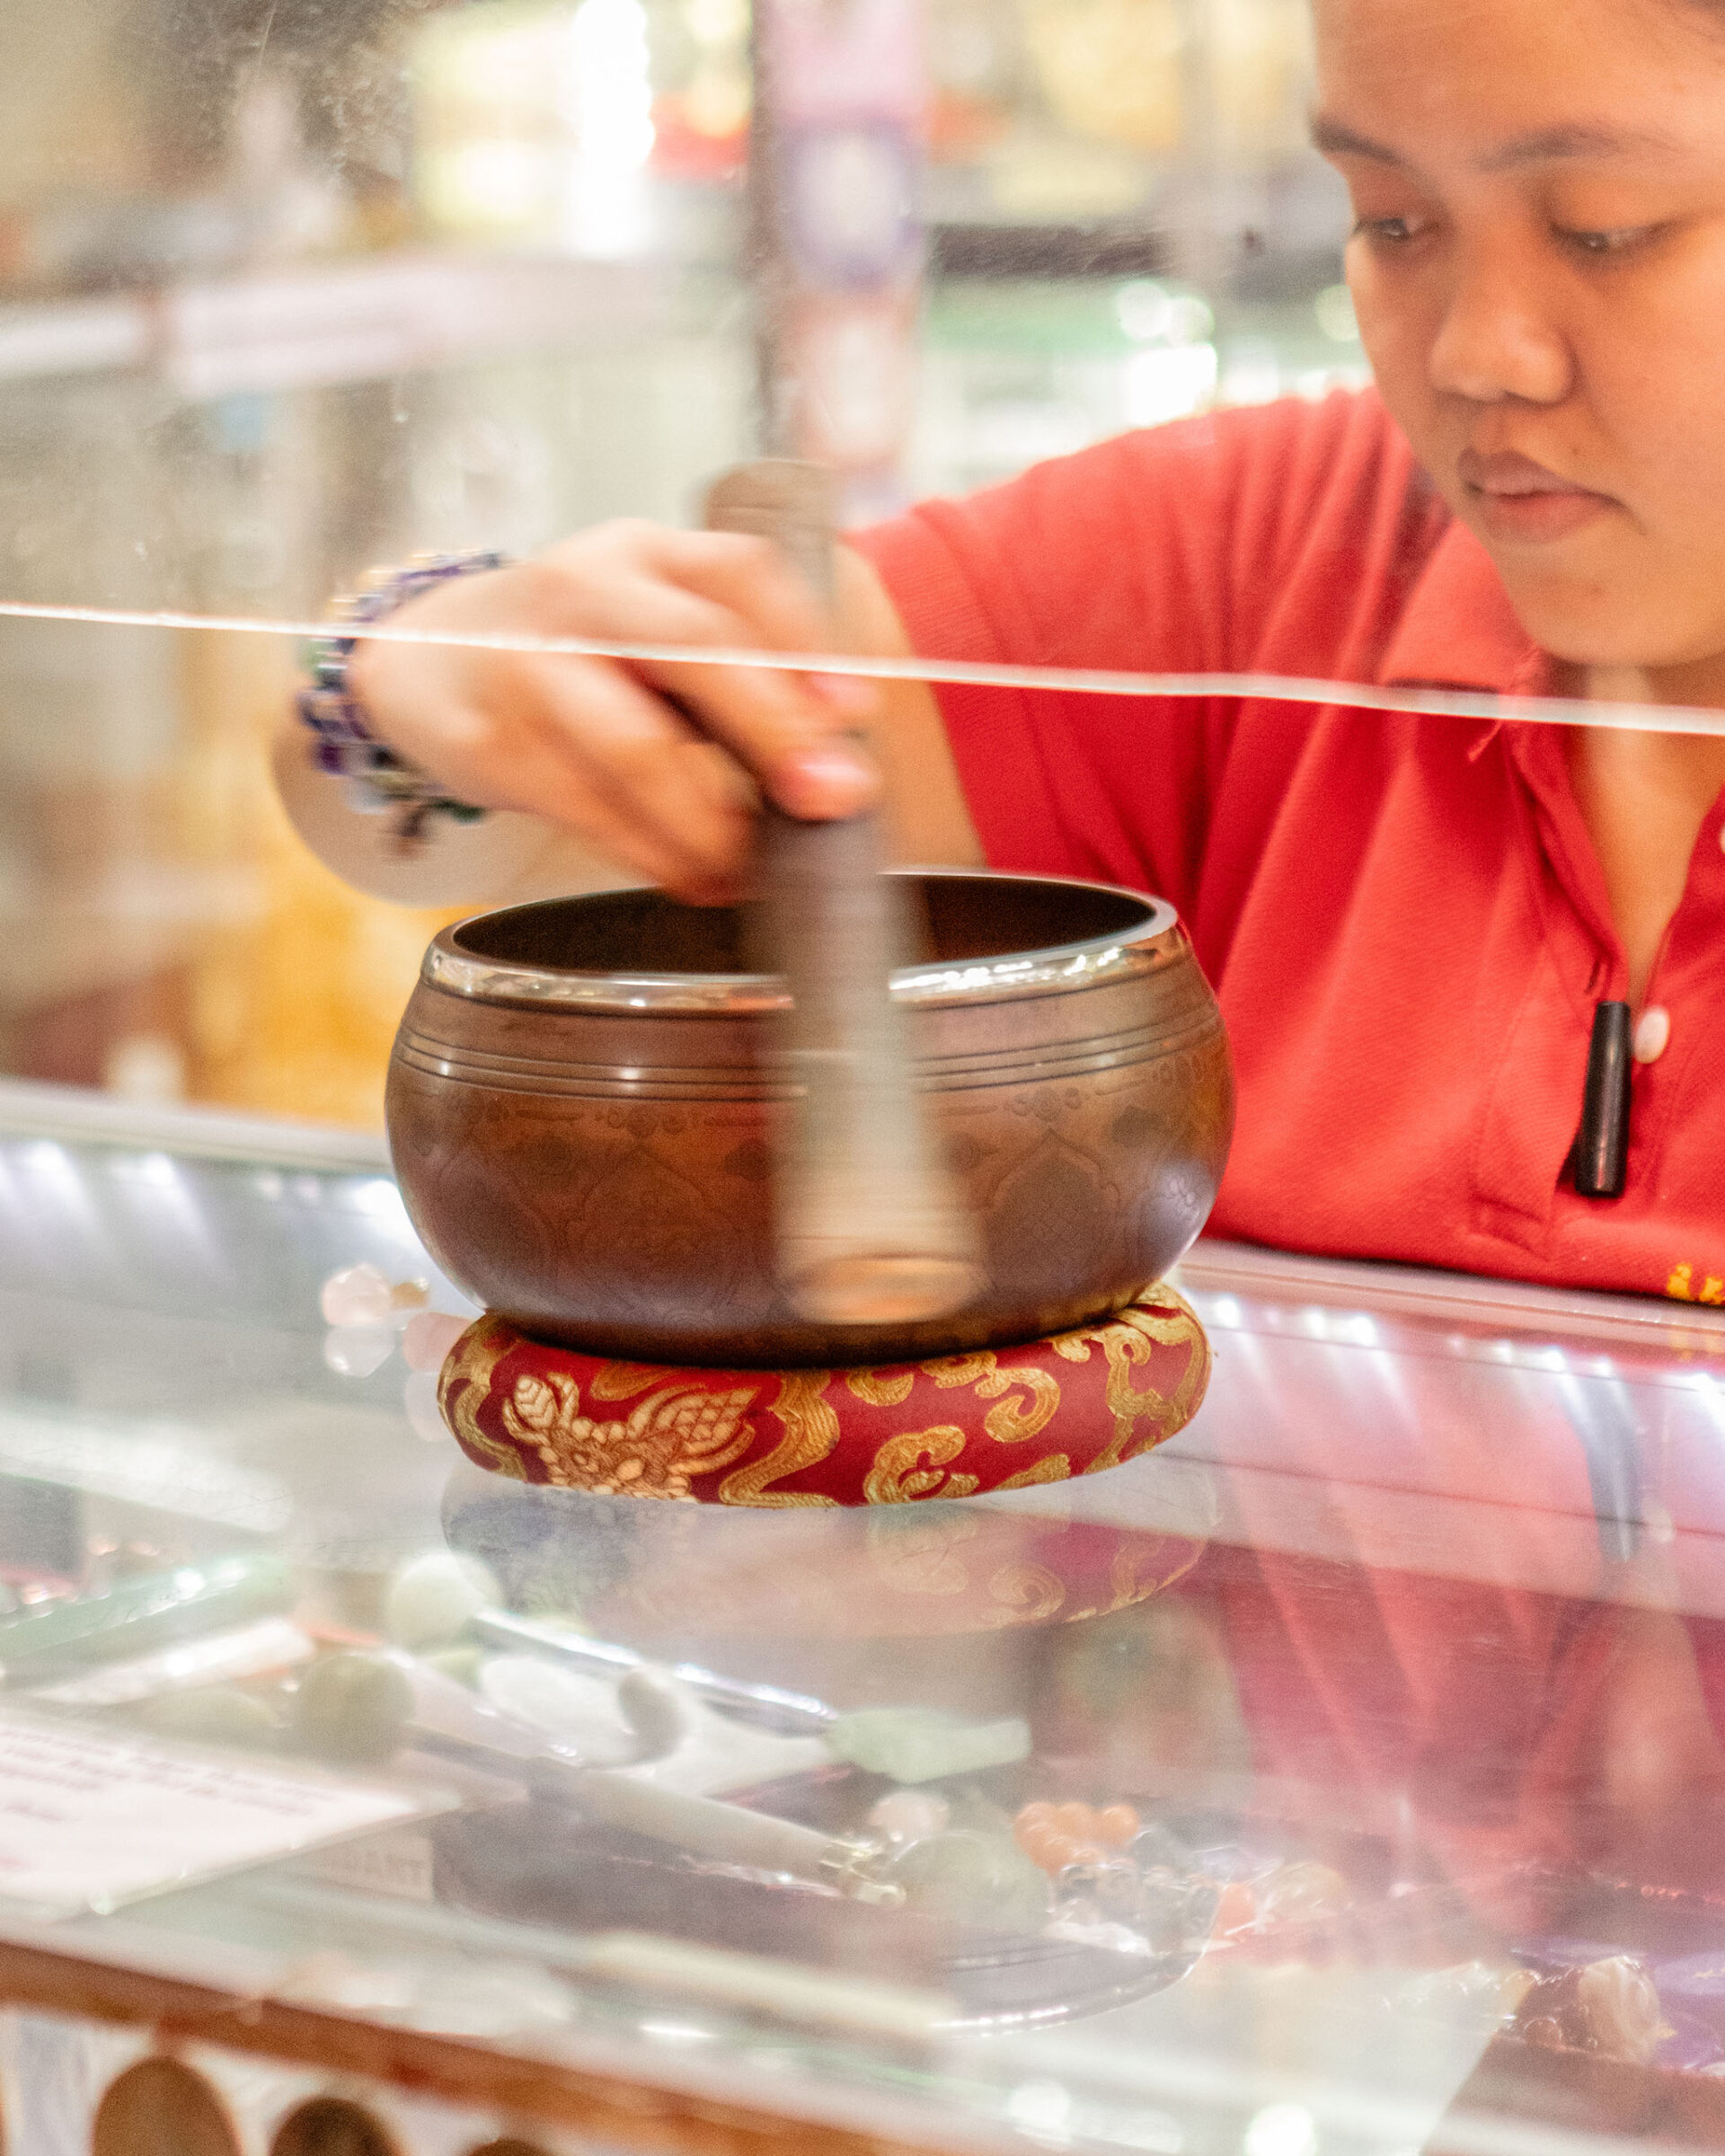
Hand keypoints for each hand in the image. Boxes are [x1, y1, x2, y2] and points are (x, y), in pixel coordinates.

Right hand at [346, 521, 885, 902]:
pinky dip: (656, 856)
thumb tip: (836, 752)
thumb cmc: (578, 652)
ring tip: (749, 867)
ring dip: (710, 823)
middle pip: (693, 649)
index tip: (855, 711)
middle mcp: (586, 591)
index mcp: (645, 553)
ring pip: (638, 748)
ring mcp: (532, 663)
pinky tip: (697, 878)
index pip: (740, 575)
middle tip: (829, 798)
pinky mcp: (495, 742)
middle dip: (775, 729)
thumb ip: (739, 669)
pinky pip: (592, 810)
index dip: (804, 644)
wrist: (426, 661)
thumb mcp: (652, 626)